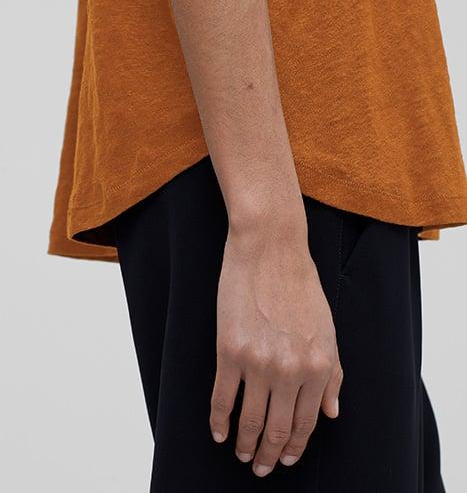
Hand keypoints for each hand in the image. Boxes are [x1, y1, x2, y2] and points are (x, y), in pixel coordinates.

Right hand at [209, 214, 342, 476]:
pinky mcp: (229, 351)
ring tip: (241, 454)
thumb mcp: (327, 328)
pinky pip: (222, 399)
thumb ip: (334, 372)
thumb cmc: (300, 283)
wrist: (270, 248)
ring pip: (250, 421)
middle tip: (260, 467)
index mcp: (319, 365)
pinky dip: (219, 422)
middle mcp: (291, 370)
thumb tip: (332, 412)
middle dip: (269, 455)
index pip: (308, 422)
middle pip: (278, 429)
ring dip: (245, 445)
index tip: (286, 458)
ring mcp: (258, 362)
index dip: (295, 446)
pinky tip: (218, 432)